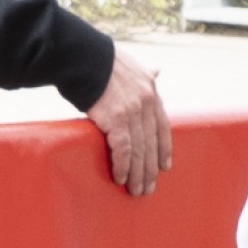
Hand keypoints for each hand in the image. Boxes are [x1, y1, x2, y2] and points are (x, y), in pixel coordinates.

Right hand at [88, 50, 169, 196]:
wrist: (82, 57)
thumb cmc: (102, 61)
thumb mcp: (132, 64)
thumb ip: (146, 73)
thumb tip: (158, 70)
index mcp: (151, 92)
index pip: (162, 127)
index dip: (164, 148)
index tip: (164, 166)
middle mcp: (146, 103)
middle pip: (151, 143)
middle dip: (150, 169)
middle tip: (149, 187)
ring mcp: (132, 112)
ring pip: (140, 151)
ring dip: (138, 174)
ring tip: (136, 190)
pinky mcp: (116, 120)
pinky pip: (123, 150)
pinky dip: (123, 166)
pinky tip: (120, 179)